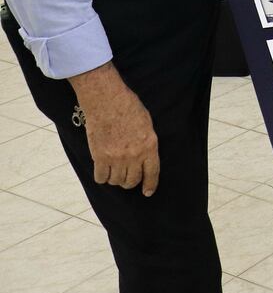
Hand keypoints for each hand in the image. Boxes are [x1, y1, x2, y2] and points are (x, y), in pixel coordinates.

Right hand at [67, 62, 159, 195]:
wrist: (107, 100)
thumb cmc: (128, 107)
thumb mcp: (147, 124)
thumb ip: (147, 143)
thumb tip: (144, 157)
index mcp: (150, 146)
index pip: (152, 173)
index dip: (150, 185)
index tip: (147, 192)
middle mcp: (134, 155)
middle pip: (132, 180)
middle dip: (130, 182)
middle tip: (127, 177)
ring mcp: (116, 157)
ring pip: (116, 181)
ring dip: (116, 179)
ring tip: (114, 171)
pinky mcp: (99, 157)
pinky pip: (101, 177)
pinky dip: (102, 177)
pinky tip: (102, 171)